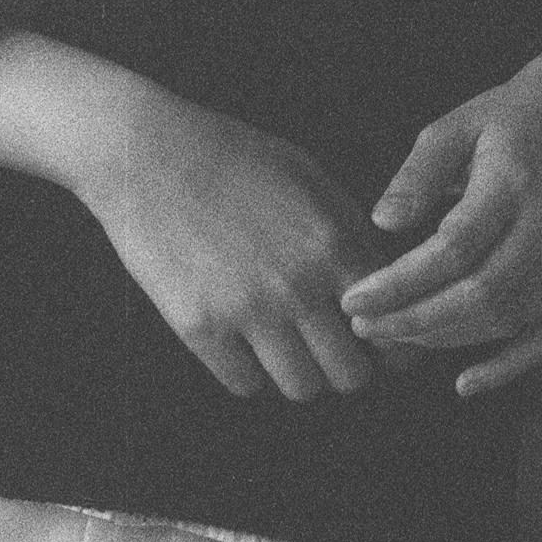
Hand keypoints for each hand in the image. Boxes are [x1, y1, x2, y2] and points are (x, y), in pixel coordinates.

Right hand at [0, 20, 377, 403]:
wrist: (149, 153)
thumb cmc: (236, 158)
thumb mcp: (312, 180)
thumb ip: (353, 235)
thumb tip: (385, 284)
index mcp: (334, 245)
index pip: (389, 328)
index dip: (392, 345)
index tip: (379, 345)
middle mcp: (299, 286)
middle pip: (351, 376)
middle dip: (348, 368)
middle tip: (333, 351)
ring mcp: (248, 311)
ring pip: (301, 388)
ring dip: (301, 373)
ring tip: (289, 348)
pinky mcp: (200, 328)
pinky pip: (245, 384)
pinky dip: (250, 372)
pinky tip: (244, 342)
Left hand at [339, 39, 541, 398]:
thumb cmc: (515, 113)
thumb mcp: (459, 123)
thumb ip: (420, 172)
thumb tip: (382, 223)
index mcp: (514, 180)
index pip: (452, 249)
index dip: (399, 283)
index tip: (354, 298)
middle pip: (482, 293)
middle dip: (415, 320)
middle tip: (365, 325)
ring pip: (511, 317)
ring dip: (449, 338)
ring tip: (396, 335)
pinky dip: (511, 365)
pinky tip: (465, 383)